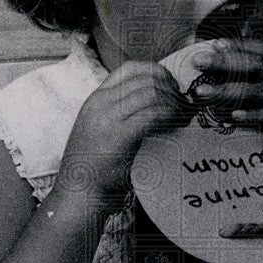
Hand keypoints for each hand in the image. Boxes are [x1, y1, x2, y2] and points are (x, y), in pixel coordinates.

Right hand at [57, 62, 191, 201]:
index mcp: (96, 99)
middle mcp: (100, 102)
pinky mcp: (119, 135)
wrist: (79, 193)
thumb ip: (122, 114)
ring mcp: (108, 117)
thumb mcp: (102, 130)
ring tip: (183, 117)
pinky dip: (170, 116)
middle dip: (171, 88)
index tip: (171, 87)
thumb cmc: (94, 168)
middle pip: (145, 78)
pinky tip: (176, 126)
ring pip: (152, 92)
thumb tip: (156, 104)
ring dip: (173, 103)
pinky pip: (153, 114)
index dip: (156, 72)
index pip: (130, 68)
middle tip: (184, 104)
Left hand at [189, 39, 262, 135]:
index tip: (210, 43)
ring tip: (203, 92)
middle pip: (252, 65)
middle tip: (195, 60)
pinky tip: (235, 117)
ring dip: (227, 91)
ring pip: (257, 91)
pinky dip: (254, 116)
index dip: (234, 47)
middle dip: (222, 62)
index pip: (260, 50)